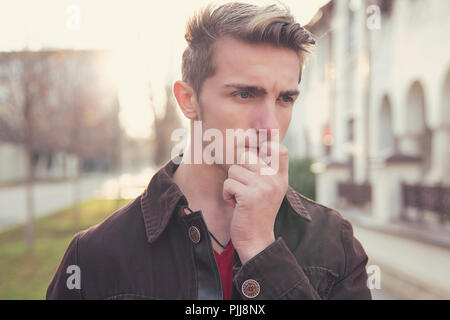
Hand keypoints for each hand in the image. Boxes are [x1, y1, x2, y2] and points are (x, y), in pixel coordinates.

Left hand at [223, 140, 288, 263]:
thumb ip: (263, 170)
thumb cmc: (257, 214)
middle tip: (242, 186)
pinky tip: (236, 205)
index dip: (266, 144)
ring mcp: (263, 187)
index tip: (254, 149)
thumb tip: (245, 146)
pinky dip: (227, 195)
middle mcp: (275, 180)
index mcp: (281, 178)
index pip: (280, 149)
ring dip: (231, 185)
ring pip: (234, 170)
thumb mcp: (267, 190)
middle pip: (246, 156)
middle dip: (238, 170)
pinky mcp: (250, 196)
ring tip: (240, 198)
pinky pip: (228, 183)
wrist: (256, 241)